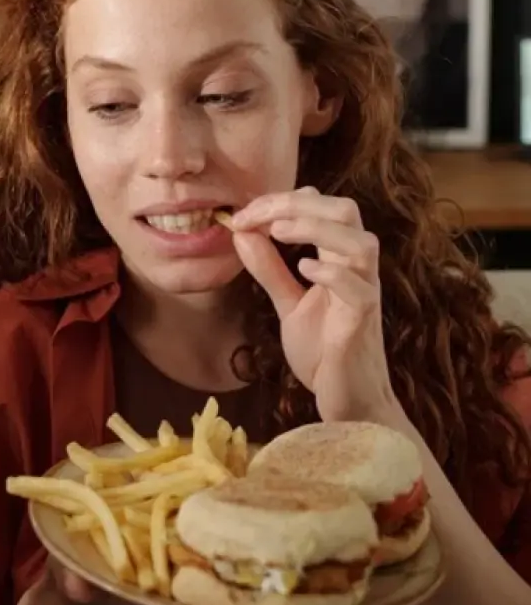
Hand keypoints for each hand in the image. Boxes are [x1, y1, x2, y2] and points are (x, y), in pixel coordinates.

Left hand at [227, 187, 397, 421]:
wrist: (349, 403)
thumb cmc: (324, 352)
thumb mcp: (288, 304)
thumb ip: (269, 270)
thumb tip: (243, 232)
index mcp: (340, 261)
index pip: (323, 208)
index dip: (282, 201)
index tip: (241, 215)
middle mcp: (357, 271)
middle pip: (345, 212)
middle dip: (296, 203)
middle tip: (253, 215)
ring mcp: (364, 295)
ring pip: (360, 243)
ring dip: (316, 228)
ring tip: (277, 230)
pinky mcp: (362, 324)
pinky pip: (359, 290)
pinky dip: (332, 273)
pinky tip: (304, 269)